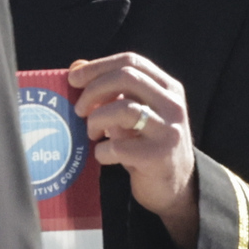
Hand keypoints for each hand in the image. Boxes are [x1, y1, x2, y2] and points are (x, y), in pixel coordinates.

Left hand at [68, 52, 199, 248]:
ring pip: (124, 109)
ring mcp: (169, 130)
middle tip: (78, 109)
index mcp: (168, 88)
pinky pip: (119, 147)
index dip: (98, 66)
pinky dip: (102, 151)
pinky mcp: (159, 157)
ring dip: (97, 120)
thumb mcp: (135, 112)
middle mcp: (173, 104)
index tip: (74, 78)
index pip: (131, 62)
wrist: (174, 186)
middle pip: (127, 78)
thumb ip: (111, 91)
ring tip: (92, 134)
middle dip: (93, 91)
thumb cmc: (146, 144)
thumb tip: (76, 67)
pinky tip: (103, 155)